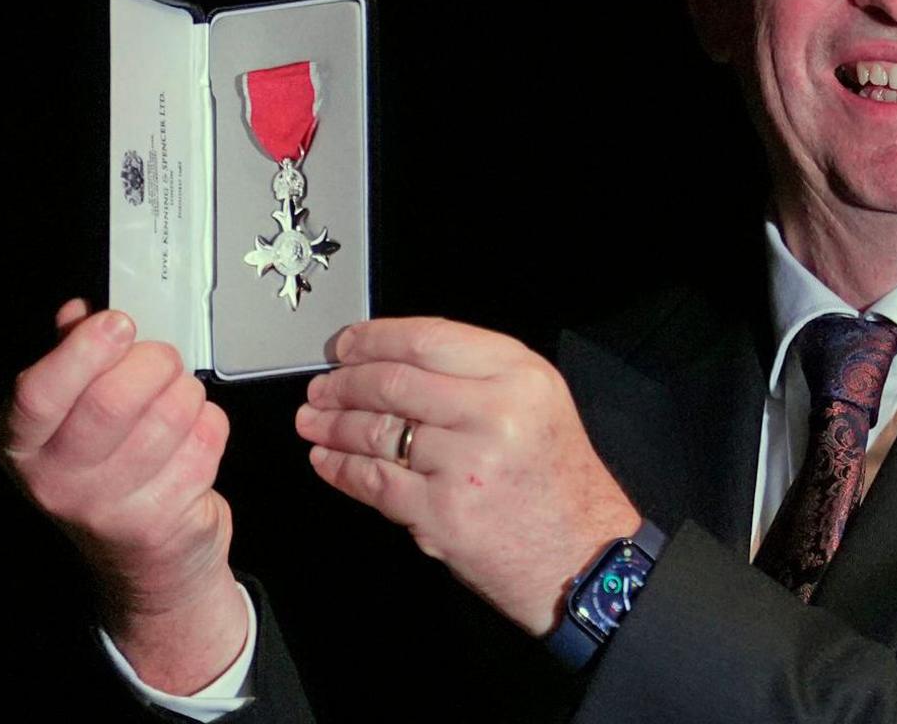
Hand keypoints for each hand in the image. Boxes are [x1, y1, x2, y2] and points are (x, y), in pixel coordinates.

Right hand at [4, 299, 244, 694]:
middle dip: (152, 362)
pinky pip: (205, 440)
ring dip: (186, 390)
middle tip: (160, 358)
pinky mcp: (164, 519)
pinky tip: (193, 434)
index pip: (38, 394)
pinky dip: (209, 422)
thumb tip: (77, 312)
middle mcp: (58, 482)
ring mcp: (110, 508)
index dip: (83, 350)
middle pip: (112, 400)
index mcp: (23, 445)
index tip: (117, 322)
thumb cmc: (105, 470)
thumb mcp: (69, 417)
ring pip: (169, 415)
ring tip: (177, 396)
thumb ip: (70, 357)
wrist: (144, 562)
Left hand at [295, 317, 639, 635]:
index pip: (427, 339)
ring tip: (314, 420)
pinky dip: (341, 469)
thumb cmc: (557, 485)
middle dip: (343, 382)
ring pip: (376, 430)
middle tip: (321, 385)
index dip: (373, 338)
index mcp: (519, 376)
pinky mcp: (442, 513)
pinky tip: (328, 461)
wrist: (582, 558)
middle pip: (393, 381)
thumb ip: (475, 375)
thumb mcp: (537, 404)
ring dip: (333, 424)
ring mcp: (466, 464)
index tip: (346, 344)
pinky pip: (374, 482)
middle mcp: (495, 413)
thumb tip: (391, 361)